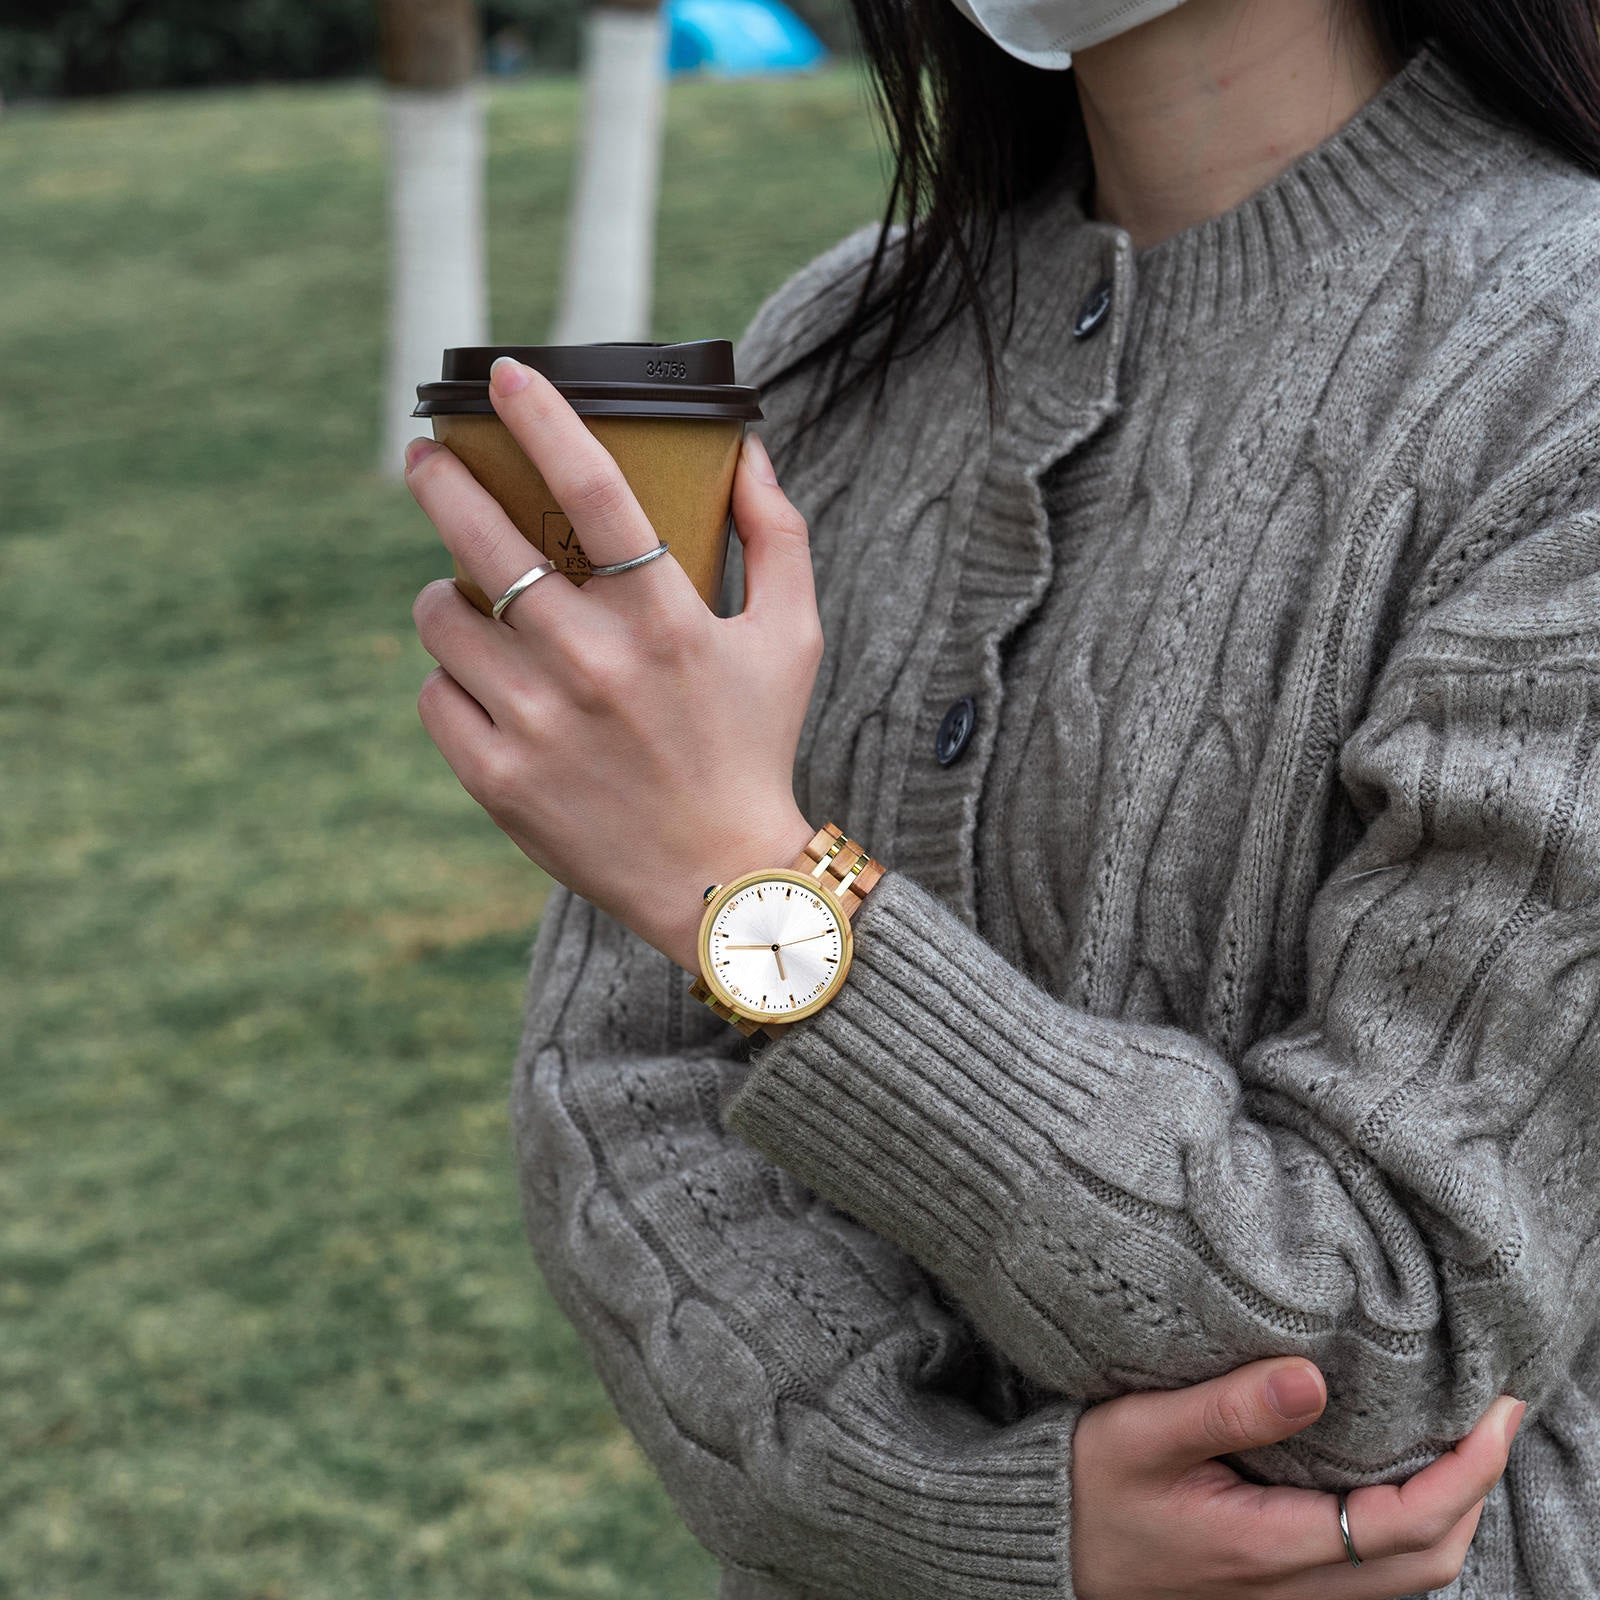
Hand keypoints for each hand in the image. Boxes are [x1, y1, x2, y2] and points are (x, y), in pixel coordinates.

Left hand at [405, 356, 820, 971]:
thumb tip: (747, 449)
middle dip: (441, 479)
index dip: (541, 416)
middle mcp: (595, 665)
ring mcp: (538, 725)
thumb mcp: (793, 638)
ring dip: (447, 595)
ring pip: (442, 618)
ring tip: (471, 600)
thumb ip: (778, 534)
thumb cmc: (754, 746)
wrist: (721, 880)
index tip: (504, 372)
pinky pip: (435, 694)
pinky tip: (485, 682)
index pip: (592, 489)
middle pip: (484, 539)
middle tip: (427, 456)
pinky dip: (450, 678)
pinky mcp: (498, 780)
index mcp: (666, 621)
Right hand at [1072, 1358, 1524, 1598]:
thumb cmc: (1084, 1487)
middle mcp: (1289, 1587)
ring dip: (1451, 1513)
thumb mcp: (1138, 1434)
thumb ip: (1225, 1408)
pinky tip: (1399, 1477)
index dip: (1466, 1471)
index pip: (1404, 1525)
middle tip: (1492, 1414)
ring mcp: (1286, 1597)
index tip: (1495, 1411)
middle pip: (1429, 1561)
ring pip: (1411, 1578)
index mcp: (1264, 1547)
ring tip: (1459, 1439)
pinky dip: (1412, 1530)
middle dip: (1476, 1489)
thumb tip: (1314, 1377)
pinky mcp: (1276, 1590)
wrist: (1046, 1552)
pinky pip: (1377, 1577)